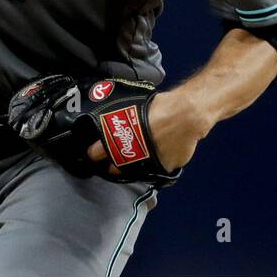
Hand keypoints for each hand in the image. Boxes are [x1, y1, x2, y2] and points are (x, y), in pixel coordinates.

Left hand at [87, 89, 206, 175]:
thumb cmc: (158, 107)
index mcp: (117, 138)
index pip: (96, 152)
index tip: (91, 154)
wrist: (185, 115)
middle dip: (111, 164)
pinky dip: (156, 161)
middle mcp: (128, 156)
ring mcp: (146, 165)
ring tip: (134, 158)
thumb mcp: (132, 107)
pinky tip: (159, 153)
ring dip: (132, 166)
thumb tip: (118, 120)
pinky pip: (156, 167)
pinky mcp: (163, 169)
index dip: (93, 153)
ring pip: (134, 170)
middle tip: (112, 159)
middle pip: (114, 167)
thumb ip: (123, 119)